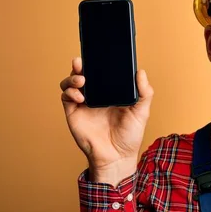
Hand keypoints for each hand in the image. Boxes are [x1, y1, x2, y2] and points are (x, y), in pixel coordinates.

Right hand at [59, 56, 153, 185]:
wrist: (116, 157)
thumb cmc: (130, 136)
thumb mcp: (142, 112)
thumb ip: (144, 93)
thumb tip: (141, 72)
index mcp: (111, 92)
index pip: (102, 72)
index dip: (97, 62)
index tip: (97, 54)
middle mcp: (96, 95)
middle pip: (83, 73)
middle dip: (80, 65)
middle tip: (82, 62)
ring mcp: (83, 103)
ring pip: (71, 82)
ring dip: (73, 77)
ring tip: (82, 80)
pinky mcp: (73, 112)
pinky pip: (66, 97)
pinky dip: (69, 92)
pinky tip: (79, 96)